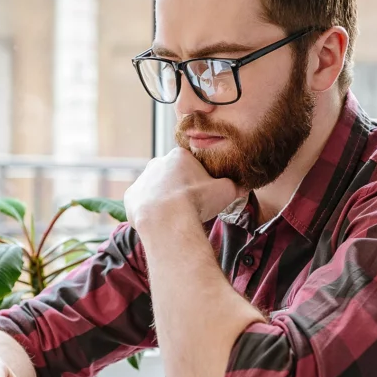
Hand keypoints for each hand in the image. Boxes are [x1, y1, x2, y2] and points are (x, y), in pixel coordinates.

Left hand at [125, 147, 244, 229]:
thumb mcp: (225, 191)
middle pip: (171, 175)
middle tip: (189, 205)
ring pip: (155, 189)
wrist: (167, 219)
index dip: (198, 180)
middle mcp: (157, 163)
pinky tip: (160, 221)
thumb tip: (244, 185)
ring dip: (163, 199)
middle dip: (179, 188)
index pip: (189, 164)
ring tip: (174, 216)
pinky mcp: (131, 197)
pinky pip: (142, 203)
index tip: (202, 193)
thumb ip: (235, 185)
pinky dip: (149, 211)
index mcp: (179, 156)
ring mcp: (142, 180)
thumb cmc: (197, 201)